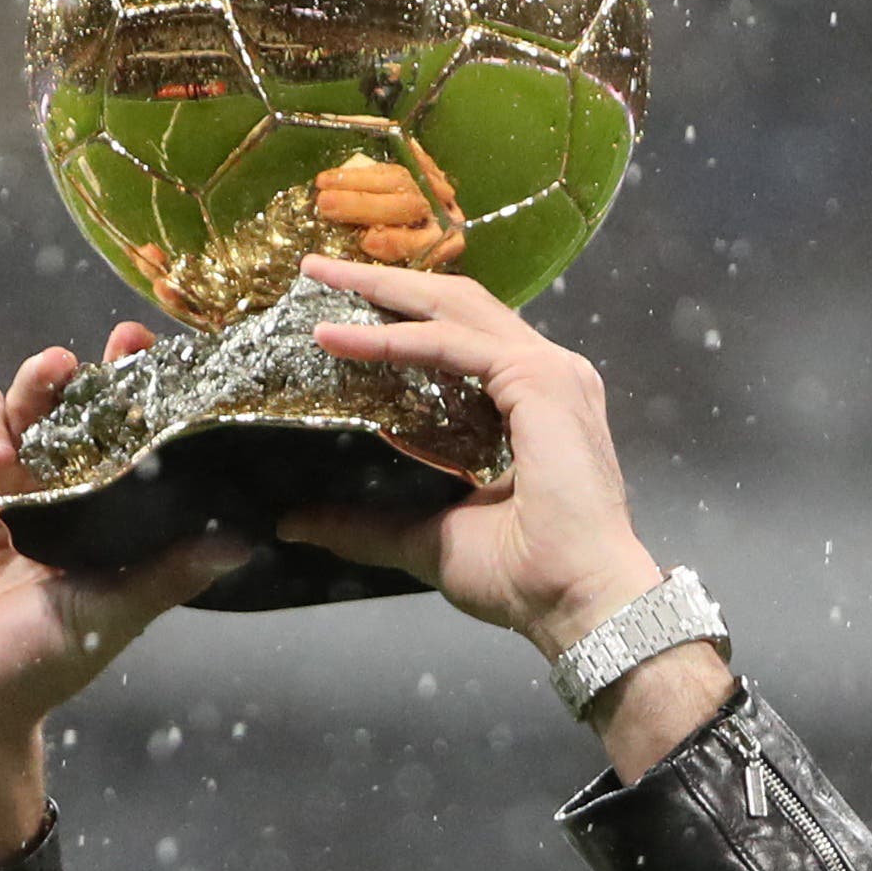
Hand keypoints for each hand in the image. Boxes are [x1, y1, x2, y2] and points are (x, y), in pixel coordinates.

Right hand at [0, 324, 247, 870]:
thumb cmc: (41, 666)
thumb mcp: (114, 615)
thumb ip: (170, 573)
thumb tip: (245, 540)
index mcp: (115, 516)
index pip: (143, 441)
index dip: (160, 401)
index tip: (184, 368)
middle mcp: (67, 488)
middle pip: (87, 406)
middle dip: (105, 368)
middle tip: (127, 340)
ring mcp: (11, 479)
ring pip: (29, 401)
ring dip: (42, 380)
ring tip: (56, 372)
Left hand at [273, 254, 663, 659]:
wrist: (575, 601)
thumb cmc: (522, 578)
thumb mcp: (424, 539)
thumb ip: (364, 525)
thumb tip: (295, 524)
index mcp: (526, 405)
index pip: (455, 337)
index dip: (396, 317)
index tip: (336, 310)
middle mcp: (542, 375)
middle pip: (453, 305)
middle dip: (382, 283)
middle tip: (317, 269)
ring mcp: (548, 372)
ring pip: (452, 308)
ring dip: (382, 292)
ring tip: (322, 279)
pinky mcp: (540, 381)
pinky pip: (452, 344)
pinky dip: (393, 338)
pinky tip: (340, 337)